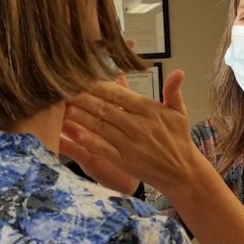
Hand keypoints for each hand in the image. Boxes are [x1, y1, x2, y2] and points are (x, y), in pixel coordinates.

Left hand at [64, 70, 204, 191]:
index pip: (119, 94)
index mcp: (149, 110)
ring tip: (62, 106)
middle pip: (105, 108)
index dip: (98, 85)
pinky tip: (73, 133)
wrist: (181, 172)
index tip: (81, 77)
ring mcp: (129, 144)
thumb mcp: (180, 113)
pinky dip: (87, 141)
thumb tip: (178, 72)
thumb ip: (173, 91)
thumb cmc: (178, 139)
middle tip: (63, 88)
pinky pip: (102, 148)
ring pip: (100, 126)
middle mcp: (137, 126)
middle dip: (83, 98)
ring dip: (80, 116)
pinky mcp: (123, 160)